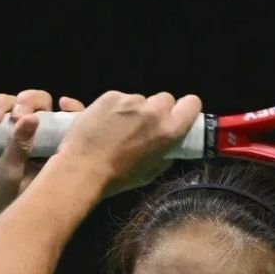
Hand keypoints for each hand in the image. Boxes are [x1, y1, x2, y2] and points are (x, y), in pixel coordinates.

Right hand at [0, 89, 85, 273]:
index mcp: (51, 155)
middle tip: (17, 115)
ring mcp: (9, 138)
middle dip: (29, 102)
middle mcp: (32, 144)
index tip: (63, 103)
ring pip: (12, 106)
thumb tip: (32, 118)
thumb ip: (19, 147)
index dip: (69, 110)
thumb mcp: (10, 176)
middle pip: (38, 108)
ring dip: (2, 103)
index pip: (65, 125)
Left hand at [54, 91, 201, 194]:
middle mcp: (153, 111)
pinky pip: (120, 98)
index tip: (178, 115)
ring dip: (134, 110)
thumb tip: (169, 149)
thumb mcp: (151, 172)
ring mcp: (130, 101)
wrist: (82, 168)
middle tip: (144, 126)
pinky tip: (104, 123)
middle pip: (165, 99)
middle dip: (158, 110)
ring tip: (118, 128)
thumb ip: (165, 155)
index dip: (186, 108)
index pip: (192, 104)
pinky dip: (115, 108)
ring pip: (140, 100)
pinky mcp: (110, 96)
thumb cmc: (118, 177)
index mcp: (169, 131)